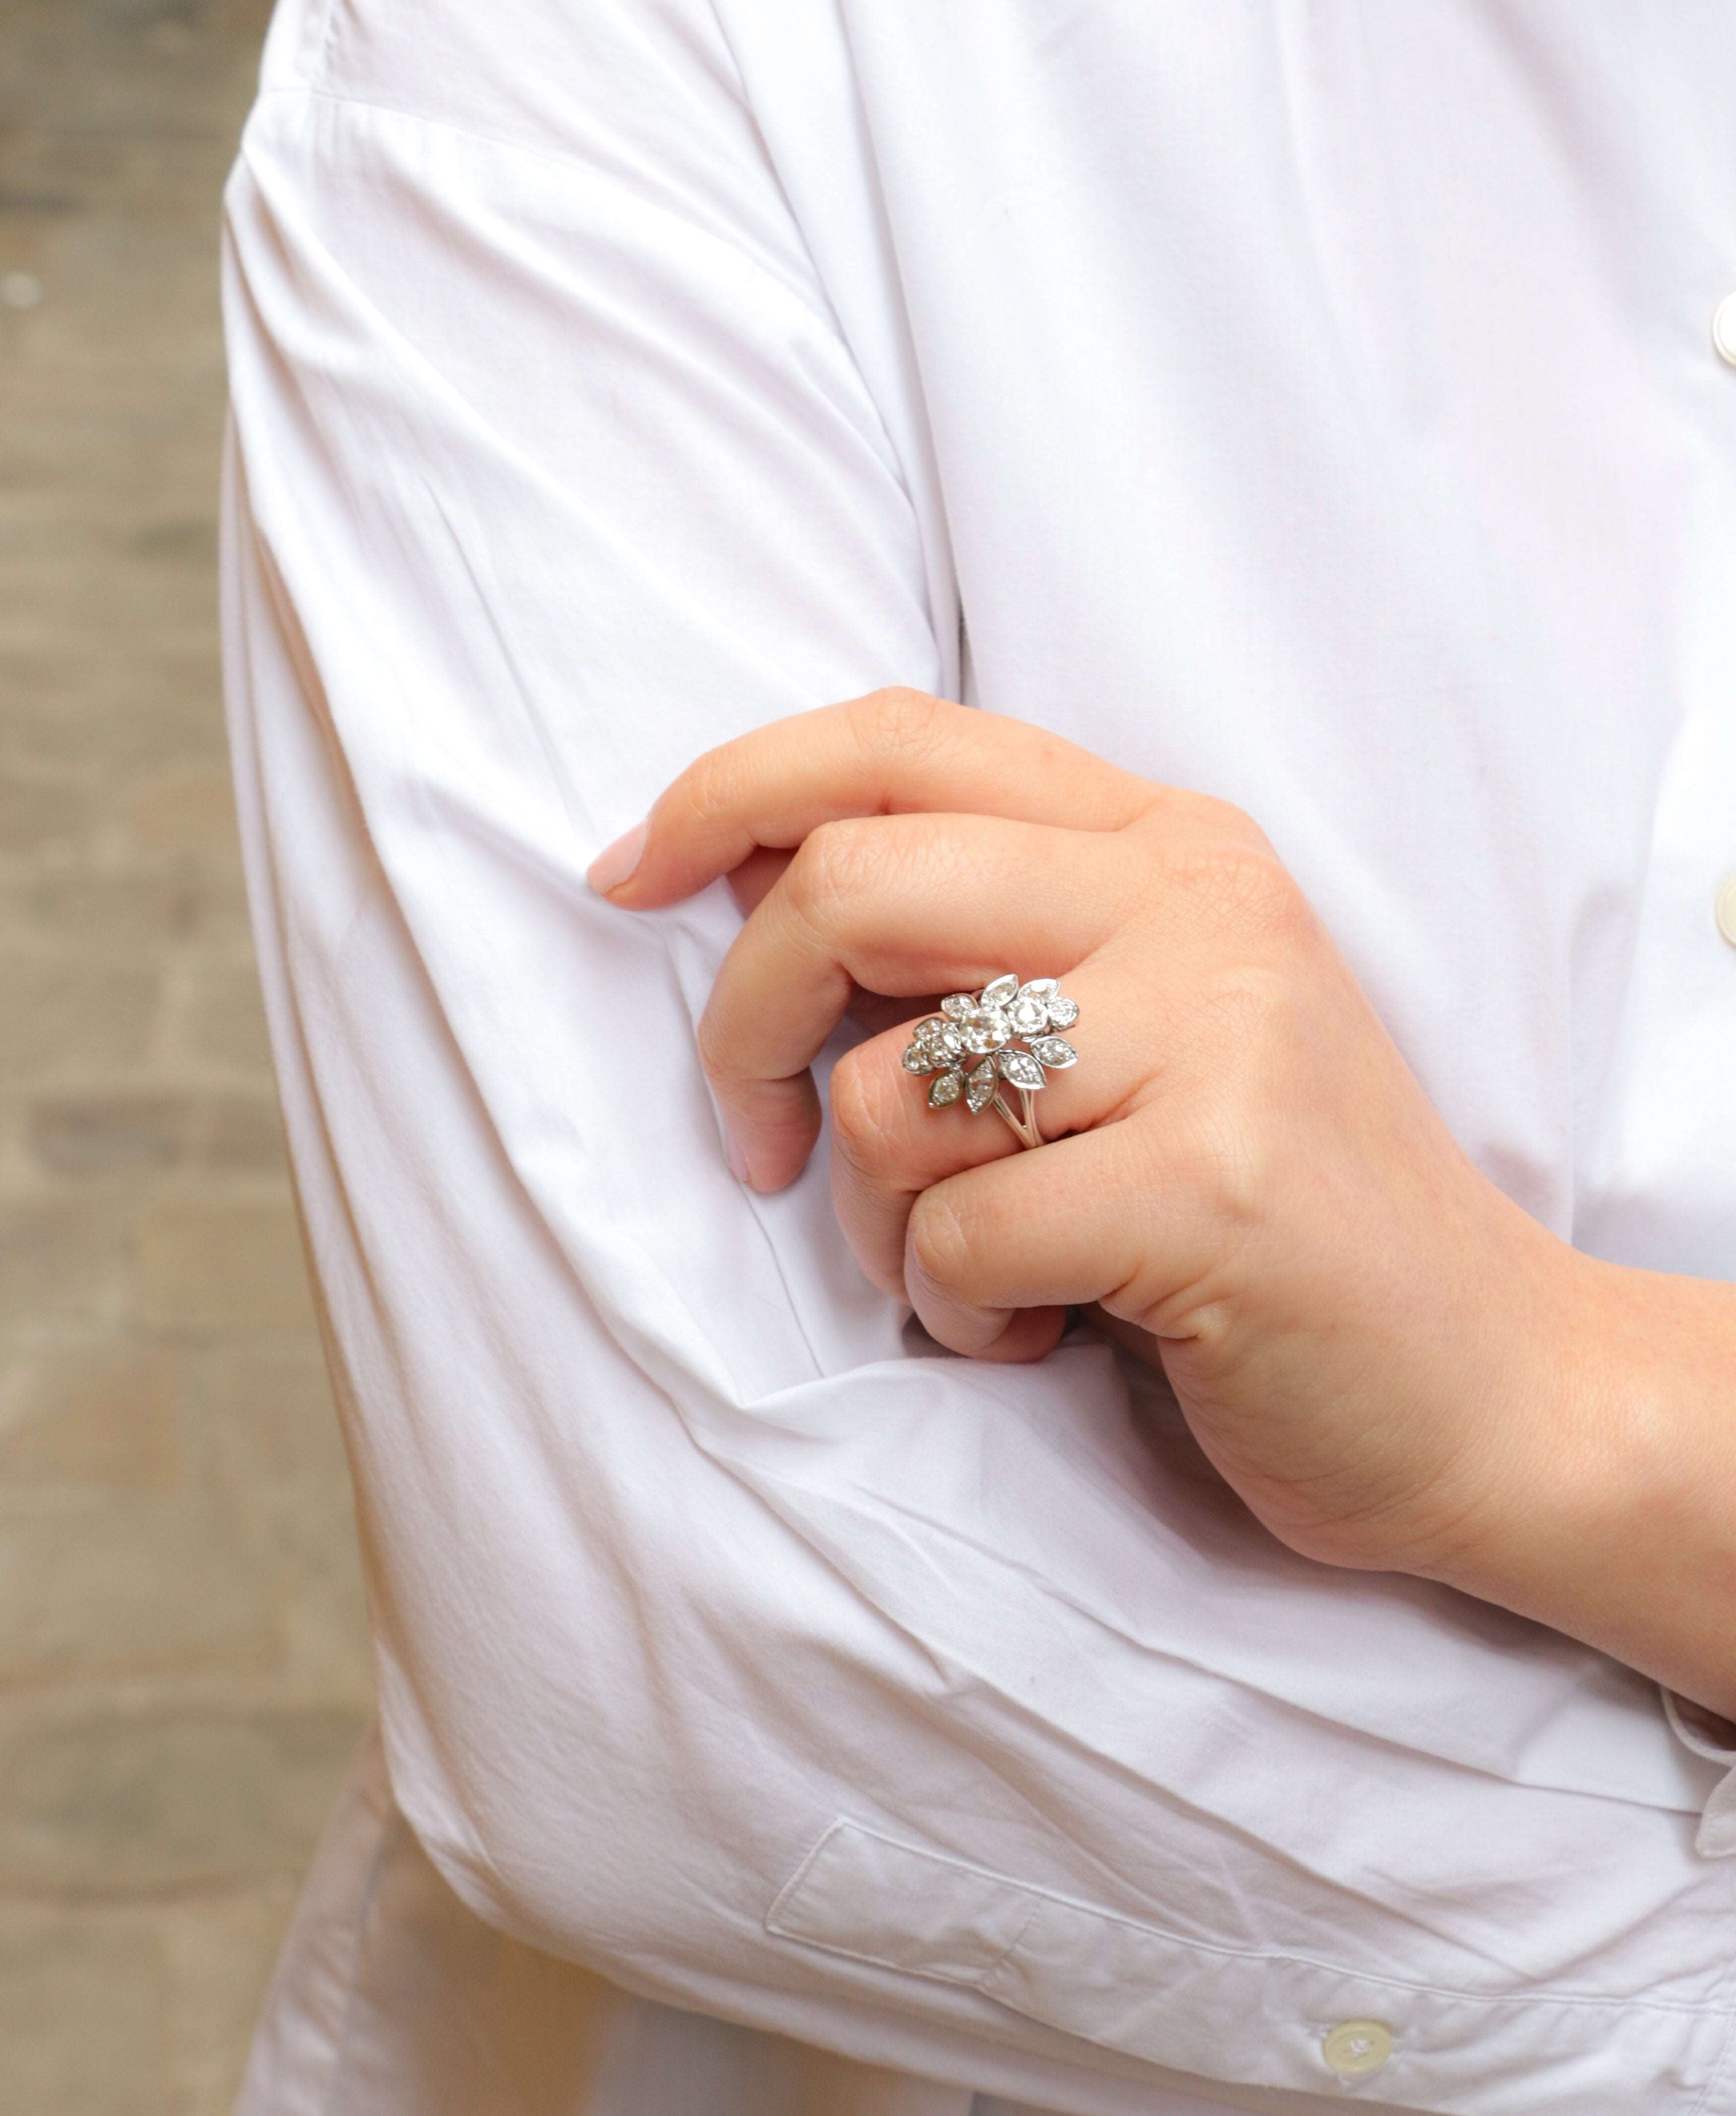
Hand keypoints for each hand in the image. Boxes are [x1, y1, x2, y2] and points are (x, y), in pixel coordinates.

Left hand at [590, 691, 1597, 1587]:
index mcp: (1166, 841)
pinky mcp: (1210, 1187)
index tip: (631, 876)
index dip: (727, 790)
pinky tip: (1041, 1335)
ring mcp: (1214, 1039)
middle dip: (745, 1025)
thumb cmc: (1269, 1207)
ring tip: (974, 1270)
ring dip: (872, 1220)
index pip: (896, 736)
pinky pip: (953, 1237)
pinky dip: (953, 1314)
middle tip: (763, 1137)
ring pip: (884, 1091)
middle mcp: (1192, 905)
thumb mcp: (1146, 1023)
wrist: (1484, 1379)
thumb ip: (984, 935)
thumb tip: (746, 877)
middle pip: (849, 880)